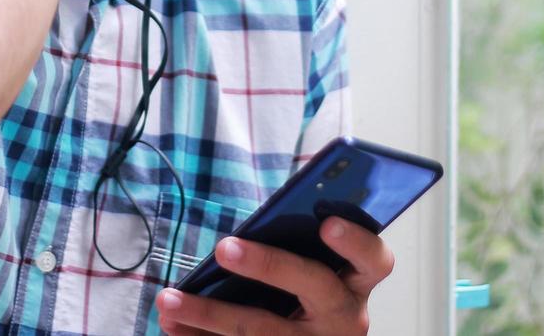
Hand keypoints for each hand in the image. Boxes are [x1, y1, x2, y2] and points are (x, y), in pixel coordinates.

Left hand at [155, 217, 393, 334]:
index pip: (375, 259)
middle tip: (224, 247)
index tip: (328, 224)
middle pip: (313, 288)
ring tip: (169, 300)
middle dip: (267, 265)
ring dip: (209, 315)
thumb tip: (254, 219)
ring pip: (263, 330)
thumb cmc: (305, 292)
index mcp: (356, 282)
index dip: (355, 242)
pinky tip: (172, 327)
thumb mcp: (314, 268)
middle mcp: (344, 319)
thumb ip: (299, 243)